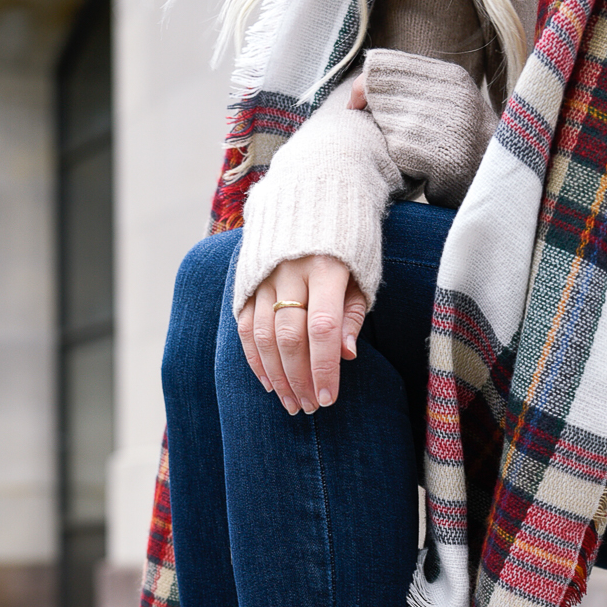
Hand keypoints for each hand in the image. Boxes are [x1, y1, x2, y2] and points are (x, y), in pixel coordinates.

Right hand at [237, 256, 366, 413]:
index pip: (322, 328)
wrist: (311, 200)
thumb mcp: (360, 276)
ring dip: (277, 375)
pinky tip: (269, 383)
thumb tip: (347, 355)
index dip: (324, 368)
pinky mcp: (247, 282)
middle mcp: (291, 271)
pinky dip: (256, 359)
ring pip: (264, 336)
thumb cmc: (346, 247)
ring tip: (292, 402)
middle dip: (300, 378)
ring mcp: (265, 276)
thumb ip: (352, 315)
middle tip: (310, 406)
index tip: (328, 398)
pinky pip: (246, 327)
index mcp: (326, 268)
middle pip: (290, 336)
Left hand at [347, 49, 495, 208]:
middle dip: (373, 112)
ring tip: (410, 151)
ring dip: (387, 139)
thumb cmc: (463, 146)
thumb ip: (416, 86)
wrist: (494, 183)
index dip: (364, 85)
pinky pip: (396, 149)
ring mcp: (445, 124)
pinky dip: (397, 160)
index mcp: (450, 77)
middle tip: (386, 134)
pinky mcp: (438, 154)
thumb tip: (367, 76)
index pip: (384, 63)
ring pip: (384, 120)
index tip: (359, 105)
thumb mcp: (449, 104)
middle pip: (379, 90)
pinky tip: (416, 168)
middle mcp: (448, 94)